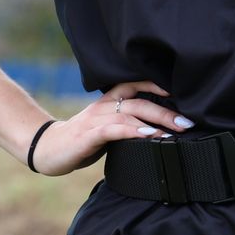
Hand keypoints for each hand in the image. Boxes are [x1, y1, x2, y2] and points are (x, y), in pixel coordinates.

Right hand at [28, 81, 187, 176]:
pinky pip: (114, 129)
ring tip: (175, 131)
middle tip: (187, 122)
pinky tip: (149, 137)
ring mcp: (95, 120)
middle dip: (165, 111)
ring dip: (155, 121)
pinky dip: (133, 131)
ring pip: (129, 114)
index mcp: (108, 102)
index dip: (156, 85)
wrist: (47, 149)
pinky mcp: (88, 135)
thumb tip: (158, 132)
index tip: (180, 92)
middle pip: (139, 101)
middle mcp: (103, 106)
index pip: (134, 84)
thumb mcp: (106, 130)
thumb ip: (126, 126)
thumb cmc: (81, 141)